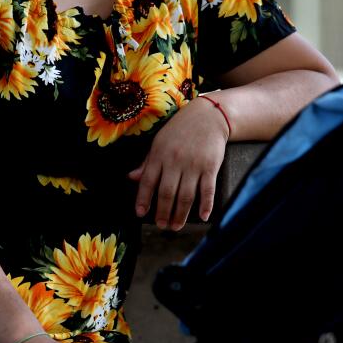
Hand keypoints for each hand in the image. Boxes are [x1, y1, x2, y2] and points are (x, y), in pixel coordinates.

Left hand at [129, 96, 228, 229]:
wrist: (208, 115)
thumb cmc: (180, 129)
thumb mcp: (159, 142)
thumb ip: (147, 162)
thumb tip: (132, 178)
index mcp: (159, 155)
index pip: (148, 181)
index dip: (143, 199)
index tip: (140, 214)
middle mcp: (175, 161)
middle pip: (167, 193)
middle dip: (163, 213)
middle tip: (162, 226)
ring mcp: (193, 164)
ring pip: (186, 196)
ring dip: (181, 214)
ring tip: (176, 226)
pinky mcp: (211, 166)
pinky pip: (208, 190)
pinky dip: (205, 205)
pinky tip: (203, 217)